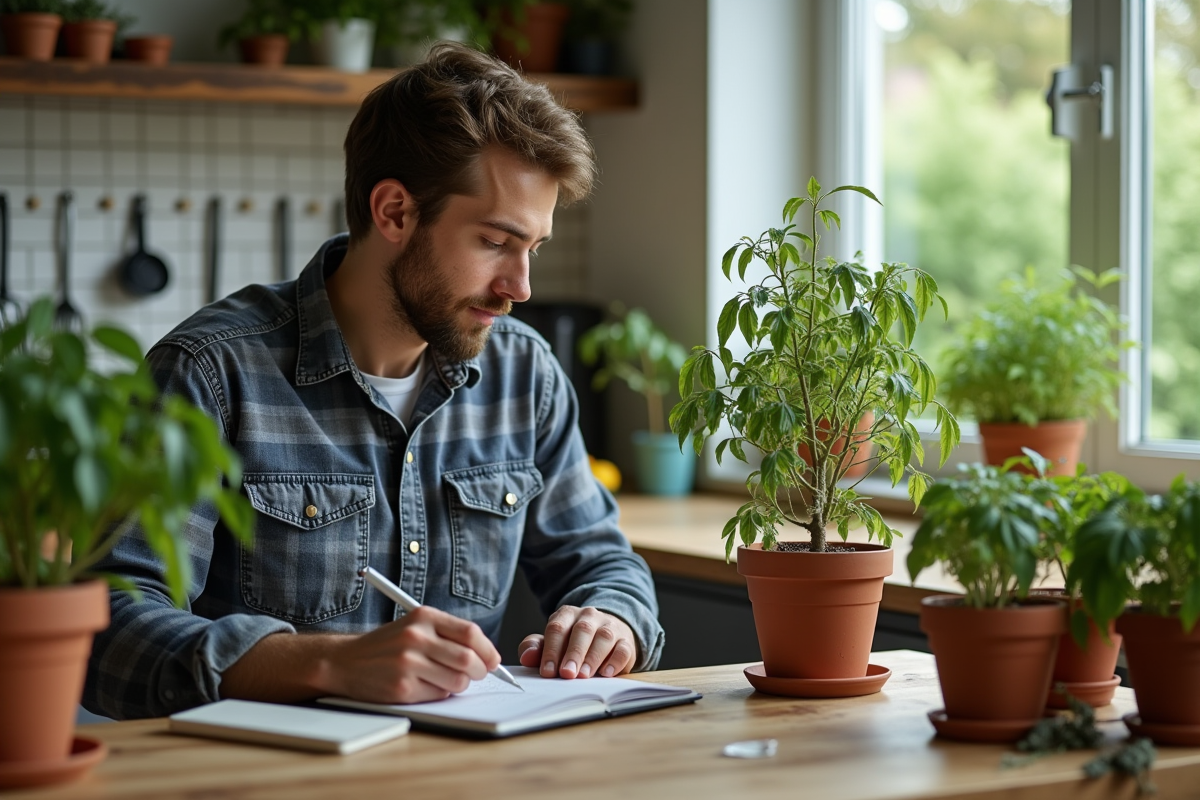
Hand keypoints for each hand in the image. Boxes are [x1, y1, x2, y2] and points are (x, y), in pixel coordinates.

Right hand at [323, 606, 500, 703]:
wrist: (345, 661)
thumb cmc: (386, 645)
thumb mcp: (415, 626)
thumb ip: (447, 635)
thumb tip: (486, 655)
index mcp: (423, 617)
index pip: (470, 633)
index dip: (487, 650)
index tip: (493, 661)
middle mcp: (416, 637)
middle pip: (468, 658)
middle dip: (480, 671)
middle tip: (478, 674)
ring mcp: (408, 663)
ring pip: (457, 680)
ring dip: (459, 684)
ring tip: (447, 680)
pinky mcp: (402, 687)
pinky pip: (438, 695)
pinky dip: (439, 693)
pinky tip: (425, 686)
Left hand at [517, 606, 636, 679]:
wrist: (607, 634)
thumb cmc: (573, 642)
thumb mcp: (552, 643)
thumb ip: (536, 648)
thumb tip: (527, 657)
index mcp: (567, 614)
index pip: (557, 628)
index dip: (552, 650)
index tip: (547, 671)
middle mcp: (590, 616)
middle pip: (582, 631)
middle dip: (573, 653)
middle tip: (566, 674)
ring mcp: (610, 626)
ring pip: (604, 637)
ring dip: (593, 657)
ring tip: (584, 676)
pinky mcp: (626, 641)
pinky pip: (623, 648)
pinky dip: (616, 661)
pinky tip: (607, 673)